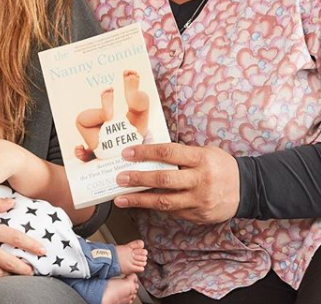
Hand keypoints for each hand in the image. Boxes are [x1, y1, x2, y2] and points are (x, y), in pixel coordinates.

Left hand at [114, 143, 239, 223]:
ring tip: (121, 199)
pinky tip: (142, 204)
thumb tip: (148, 151)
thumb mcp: (204, 151)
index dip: (145, 152)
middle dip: (138, 179)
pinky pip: (173, 212)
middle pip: (164, 179)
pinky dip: (156, 207)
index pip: (168, 152)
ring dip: (139, 201)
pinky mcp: (199, 215)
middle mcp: (200, 180)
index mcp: (200, 159)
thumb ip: (180, 153)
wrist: (247, 189)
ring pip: (165, 202)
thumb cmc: (220, 165)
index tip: (127, 153)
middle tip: (119, 178)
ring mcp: (199, 200)